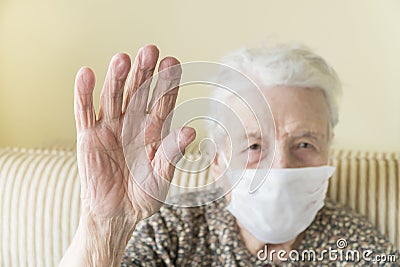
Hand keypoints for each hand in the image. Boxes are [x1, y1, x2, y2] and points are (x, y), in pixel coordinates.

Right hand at [74, 45, 195, 225]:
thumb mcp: (162, 176)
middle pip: (138, 93)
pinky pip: (84, 112)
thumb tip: (190, 130)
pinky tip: (86, 74)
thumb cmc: (144, 194)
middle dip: (144, 73)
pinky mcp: (89, 137)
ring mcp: (110, 127)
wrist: (118, 214)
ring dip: (116, 78)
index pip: (162, 102)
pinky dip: (84, 94)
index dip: (167, 84)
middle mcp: (133, 123)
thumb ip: (172, 154)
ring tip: (122, 58)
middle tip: (150, 50)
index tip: (172, 63)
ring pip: (113, 97)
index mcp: (154, 131)